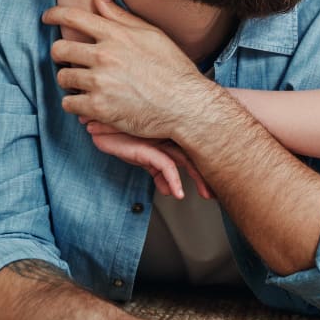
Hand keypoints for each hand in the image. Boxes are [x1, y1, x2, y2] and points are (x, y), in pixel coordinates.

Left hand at [43, 0, 217, 139]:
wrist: (186, 105)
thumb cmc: (173, 69)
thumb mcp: (152, 35)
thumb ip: (121, 17)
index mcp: (116, 35)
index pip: (73, 17)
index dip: (54, 15)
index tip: (46, 17)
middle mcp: (104, 55)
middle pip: (60, 49)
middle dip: (62, 54)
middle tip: (71, 61)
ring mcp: (100, 82)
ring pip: (63, 78)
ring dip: (70, 81)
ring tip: (85, 84)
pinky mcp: (99, 108)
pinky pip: (69, 103)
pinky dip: (75, 104)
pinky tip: (87, 103)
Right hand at [87, 126, 214, 199]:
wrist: (99, 124)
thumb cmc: (121, 135)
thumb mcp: (143, 157)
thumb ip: (158, 171)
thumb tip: (170, 190)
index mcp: (172, 135)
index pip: (197, 150)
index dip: (209, 166)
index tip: (219, 183)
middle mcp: (170, 135)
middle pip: (198, 153)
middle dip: (210, 172)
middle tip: (221, 189)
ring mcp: (160, 139)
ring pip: (187, 160)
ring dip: (198, 179)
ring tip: (205, 195)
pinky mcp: (147, 146)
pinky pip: (165, 165)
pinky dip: (172, 180)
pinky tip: (176, 192)